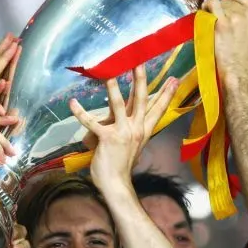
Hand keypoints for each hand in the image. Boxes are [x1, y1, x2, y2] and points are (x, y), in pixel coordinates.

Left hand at [69, 67, 176, 188]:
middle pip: (141, 100)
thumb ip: (130, 128)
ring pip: (118, 106)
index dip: (167, 94)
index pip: (158, 109)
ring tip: (108, 73)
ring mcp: (122, 133)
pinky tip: (72, 103)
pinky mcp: (107, 139)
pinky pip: (91, 122)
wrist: (116, 184)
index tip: (175, 79)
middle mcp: (136, 129)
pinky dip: (80, 112)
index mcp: (144, 130)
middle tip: (140, 62)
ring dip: (113, 88)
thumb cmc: (121, 165)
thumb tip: (126, 119)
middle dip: (140, 80)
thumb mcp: (132, 144)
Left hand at [203, 0, 247, 77]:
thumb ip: (244, 14)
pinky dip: (205, 9)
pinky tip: (205, 19)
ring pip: (218, 2)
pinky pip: (210, 5)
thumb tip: (228, 2)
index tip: (225, 7)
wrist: (237, 69)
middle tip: (218, 23)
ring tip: (213, 26)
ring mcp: (235, 17)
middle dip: (220, 8)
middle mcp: (247, 13)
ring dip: (212, 11)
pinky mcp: (222, 23)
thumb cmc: (240, 53)